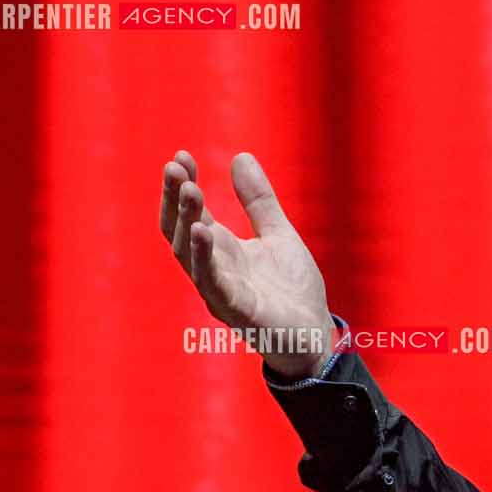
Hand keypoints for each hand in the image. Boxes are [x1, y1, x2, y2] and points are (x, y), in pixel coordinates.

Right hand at [158, 150, 331, 379]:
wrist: (316, 336)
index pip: (190, 213)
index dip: (182, 186)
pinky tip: (202, 230)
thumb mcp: (279, 235)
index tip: (180, 155)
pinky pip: (212, 283)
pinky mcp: (237, 310)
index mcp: (220, 250)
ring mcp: (220, 291)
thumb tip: (242, 156)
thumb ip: (259, 201)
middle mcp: (212, 269)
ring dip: (187, 221)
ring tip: (189, 190)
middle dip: (175, 199)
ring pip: (189, 255)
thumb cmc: (293, 291)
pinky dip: (204, 257)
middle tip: (175, 166)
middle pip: (180, 230)